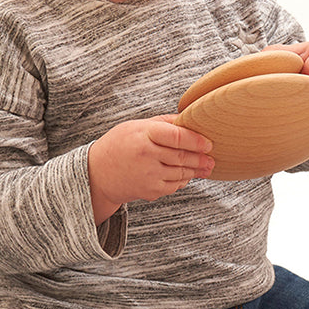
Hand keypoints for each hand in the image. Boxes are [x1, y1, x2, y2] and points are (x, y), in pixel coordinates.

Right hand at [87, 115, 214, 222]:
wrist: (97, 174)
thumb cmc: (119, 145)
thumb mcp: (136, 126)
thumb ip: (163, 122)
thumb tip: (188, 118)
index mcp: (144, 134)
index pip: (177, 136)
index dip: (197, 140)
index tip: (208, 143)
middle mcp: (147, 155)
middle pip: (183, 156)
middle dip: (201, 158)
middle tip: (212, 157)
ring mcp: (149, 175)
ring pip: (181, 173)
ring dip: (196, 170)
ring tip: (207, 167)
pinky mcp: (150, 190)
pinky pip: (174, 185)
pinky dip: (183, 180)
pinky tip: (188, 176)